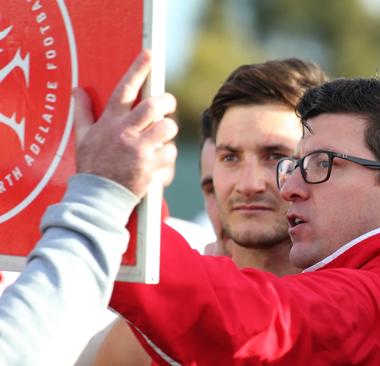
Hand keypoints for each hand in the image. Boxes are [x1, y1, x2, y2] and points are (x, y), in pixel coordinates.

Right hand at [74, 50, 177, 197]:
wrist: (98, 199)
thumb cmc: (92, 166)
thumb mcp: (83, 138)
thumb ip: (83, 112)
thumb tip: (77, 90)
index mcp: (109, 123)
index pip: (124, 90)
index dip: (138, 70)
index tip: (149, 55)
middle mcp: (125, 133)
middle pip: (154, 106)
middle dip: (166, 102)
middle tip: (167, 104)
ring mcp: (139, 150)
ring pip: (167, 128)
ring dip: (168, 131)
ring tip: (161, 137)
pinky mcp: (151, 166)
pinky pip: (170, 153)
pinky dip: (167, 157)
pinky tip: (157, 162)